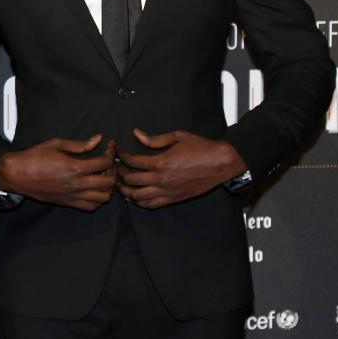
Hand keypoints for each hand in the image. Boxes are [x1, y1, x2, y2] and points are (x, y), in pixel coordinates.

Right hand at [0, 135, 115, 211]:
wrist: (18, 174)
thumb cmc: (35, 156)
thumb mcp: (57, 144)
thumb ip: (80, 144)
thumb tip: (98, 139)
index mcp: (76, 167)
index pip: (105, 162)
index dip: (111, 152)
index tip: (110, 146)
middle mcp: (78, 184)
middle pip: (109, 182)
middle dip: (113, 170)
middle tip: (108, 162)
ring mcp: (74, 196)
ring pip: (103, 198)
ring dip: (108, 187)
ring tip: (102, 176)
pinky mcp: (69, 203)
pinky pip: (91, 206)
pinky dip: (98, 199)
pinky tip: (93, 188)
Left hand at [115, 129, 247, 208]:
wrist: (220, 163)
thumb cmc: (200, 147)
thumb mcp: (177, 136)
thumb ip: (154, 139)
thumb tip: (136, 134)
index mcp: (160, 162)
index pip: (132, 161)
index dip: (121, 156)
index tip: (118, 152)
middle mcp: (161, 179)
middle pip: (130, 180)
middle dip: (120, 173)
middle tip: (117, 167)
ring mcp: (167, 192)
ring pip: (137, 196)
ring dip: (125, 190)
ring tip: (121, 183)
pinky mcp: (173, 199)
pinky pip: (151, 205)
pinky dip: (139, 202)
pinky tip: (134, 196)